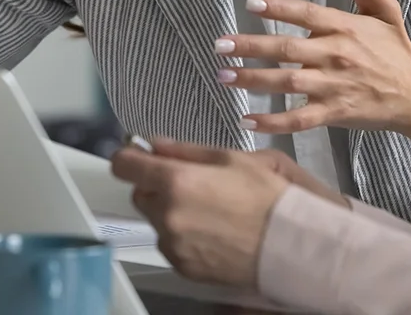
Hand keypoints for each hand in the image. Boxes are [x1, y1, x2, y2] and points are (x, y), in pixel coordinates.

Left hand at [111, 139, 294, 287]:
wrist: (285, 242)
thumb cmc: (265, 196)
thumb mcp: (231, 158)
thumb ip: (186, 150)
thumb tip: (155, 144)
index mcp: (176, 181)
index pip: (124, 165)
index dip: (130, 157)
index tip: (139, 156)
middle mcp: (166, 214)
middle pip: (140, 193)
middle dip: (157, 185)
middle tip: (192, 183)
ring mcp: (172, 244)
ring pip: (157, 220)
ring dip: (171, 212)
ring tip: (210, 210)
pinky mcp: (181, 266)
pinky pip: (171, 244)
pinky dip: (183, 236)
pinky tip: (212, 231)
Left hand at [214, 0, 410, 135]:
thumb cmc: (397, 52)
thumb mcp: (386, 11)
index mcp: (346, 27)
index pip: (306, 14)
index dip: (278, 8)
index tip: (250, 4)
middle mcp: (336, 55)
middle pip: (287, 49)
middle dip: (251, 47)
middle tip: (220, 45)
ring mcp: (333, 86)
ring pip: (287, 82)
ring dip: (253, 80)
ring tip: (223, 77)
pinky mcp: (334, 113)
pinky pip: (298, 118)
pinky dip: (272, 121)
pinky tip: (247, 120)